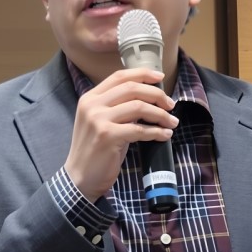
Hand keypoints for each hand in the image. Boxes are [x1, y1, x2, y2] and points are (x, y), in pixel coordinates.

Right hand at [64, 68, 176, 200]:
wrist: (79, 177)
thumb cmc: (95, 150)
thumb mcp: (101, 122)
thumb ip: (117, 108)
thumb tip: (148, 99)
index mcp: (90, 98)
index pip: (119, 76)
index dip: (142, 74)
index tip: (161, 77)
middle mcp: (92, 105)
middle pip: (132, 88)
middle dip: (157, 95)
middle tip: (170, 104)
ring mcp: (98, 120)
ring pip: (139, 107)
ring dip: (160, 114)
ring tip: (171, 122)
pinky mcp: (108, 136)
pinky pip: (139, 130)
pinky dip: (156, 132)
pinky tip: (164, 135)